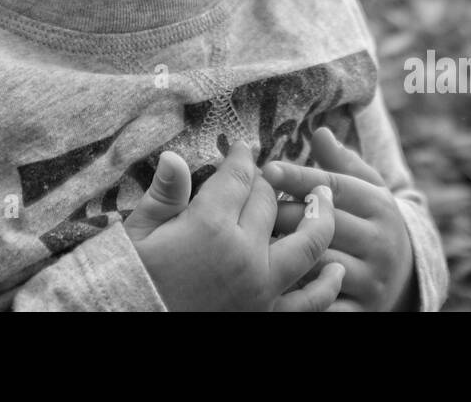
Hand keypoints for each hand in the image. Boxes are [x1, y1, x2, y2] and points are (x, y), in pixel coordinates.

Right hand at [124, 141, 344, 310]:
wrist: (132, 322)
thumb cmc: (133, 278)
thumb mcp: (139, 233)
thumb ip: (164, 194)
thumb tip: (173, 156)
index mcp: (210, 225)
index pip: (238, 177)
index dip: (241, 157)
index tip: (243, 148)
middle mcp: (243, 253)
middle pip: (269, 202)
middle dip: (269, 183)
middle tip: (268, 175)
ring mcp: (261, 288)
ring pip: (307, 244)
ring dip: (321, 218)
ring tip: (326, 199)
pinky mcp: (267, 316)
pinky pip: (309, 301)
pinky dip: (327, 285)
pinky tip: (338, 269)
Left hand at [263, 127, 417, 310]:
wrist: (407, 276)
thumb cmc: (369, 220)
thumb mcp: (365, 187)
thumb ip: (340, 162)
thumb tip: (319, 132)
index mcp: (379, 206)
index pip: (335, 187)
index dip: (299, 177)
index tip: (267, 169)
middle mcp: (380, 242)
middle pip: (325, 225)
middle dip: (285, 215)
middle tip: (248, 208)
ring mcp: (373, 279)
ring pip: (323, 264)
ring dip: (288, 254)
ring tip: (254, 244)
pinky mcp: (363, 310)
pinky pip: (327, 302)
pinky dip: (300, 293)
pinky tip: (273, 283)